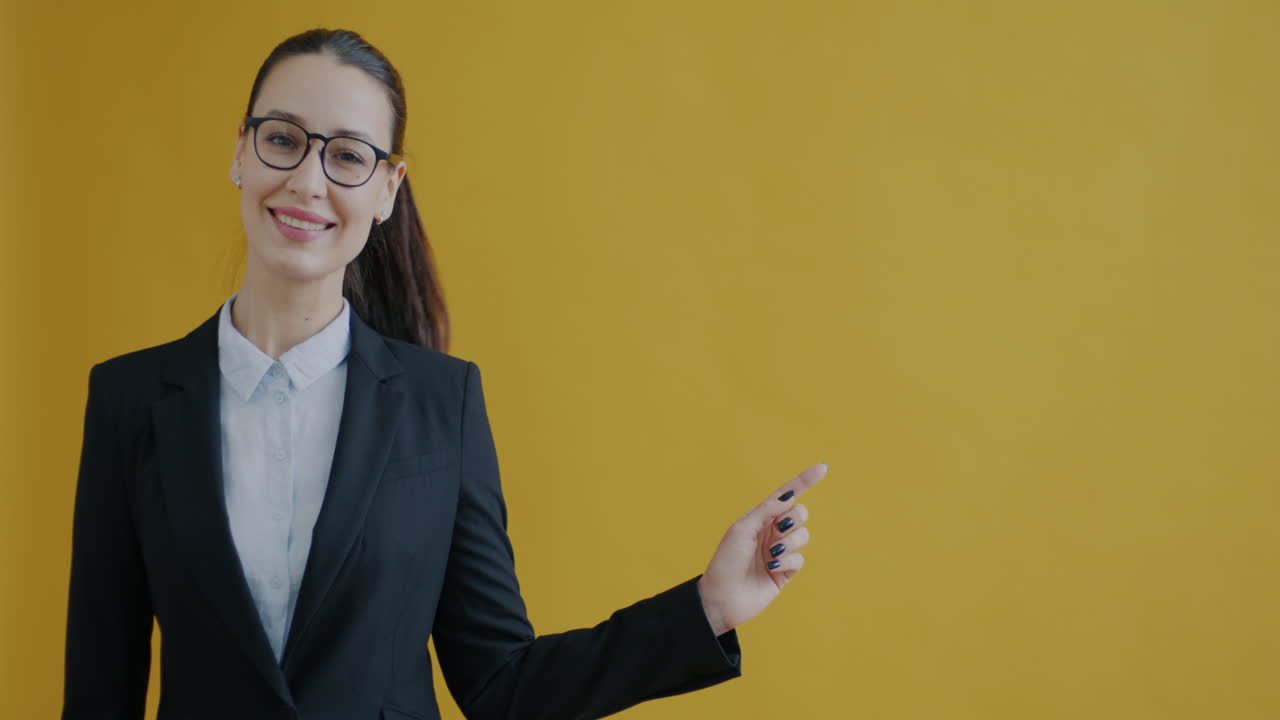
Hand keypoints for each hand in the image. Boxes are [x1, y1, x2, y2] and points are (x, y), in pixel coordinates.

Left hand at [697, 463, 828, 635]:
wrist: (722, 597)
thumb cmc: (726, 561)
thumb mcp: (742, 529)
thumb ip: (766, 511)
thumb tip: (789, 496)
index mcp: (760, 518)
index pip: (786, 495)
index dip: (804, 481)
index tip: (823, 468)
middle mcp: (772, 532)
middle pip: (800, 514)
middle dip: (794, 519)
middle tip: (778, 529)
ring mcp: (780, 551)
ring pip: (803, 536)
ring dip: (789, 542)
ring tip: (771, 554)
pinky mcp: (786, 571)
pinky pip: (800, 558)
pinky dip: (789, 560)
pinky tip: (773, 567)